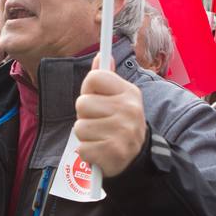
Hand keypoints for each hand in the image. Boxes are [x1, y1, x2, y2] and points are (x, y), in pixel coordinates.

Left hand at [73, 61, 146, 177]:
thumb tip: (101, 56)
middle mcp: (129, 110)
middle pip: (82, 103)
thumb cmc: (120, 124)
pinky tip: (101, 151)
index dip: (88, 89)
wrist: (136, 159)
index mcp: (129, 92)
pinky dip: (87, 152)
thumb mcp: (119, 99)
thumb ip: (107, 78)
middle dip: (85, 115)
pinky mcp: (113, 152)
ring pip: (79, 127)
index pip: (94, 77)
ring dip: (85, 135)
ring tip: (100, 137)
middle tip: (99, 122)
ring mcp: (122, 132)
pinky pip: (82, 148)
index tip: (96, 99)